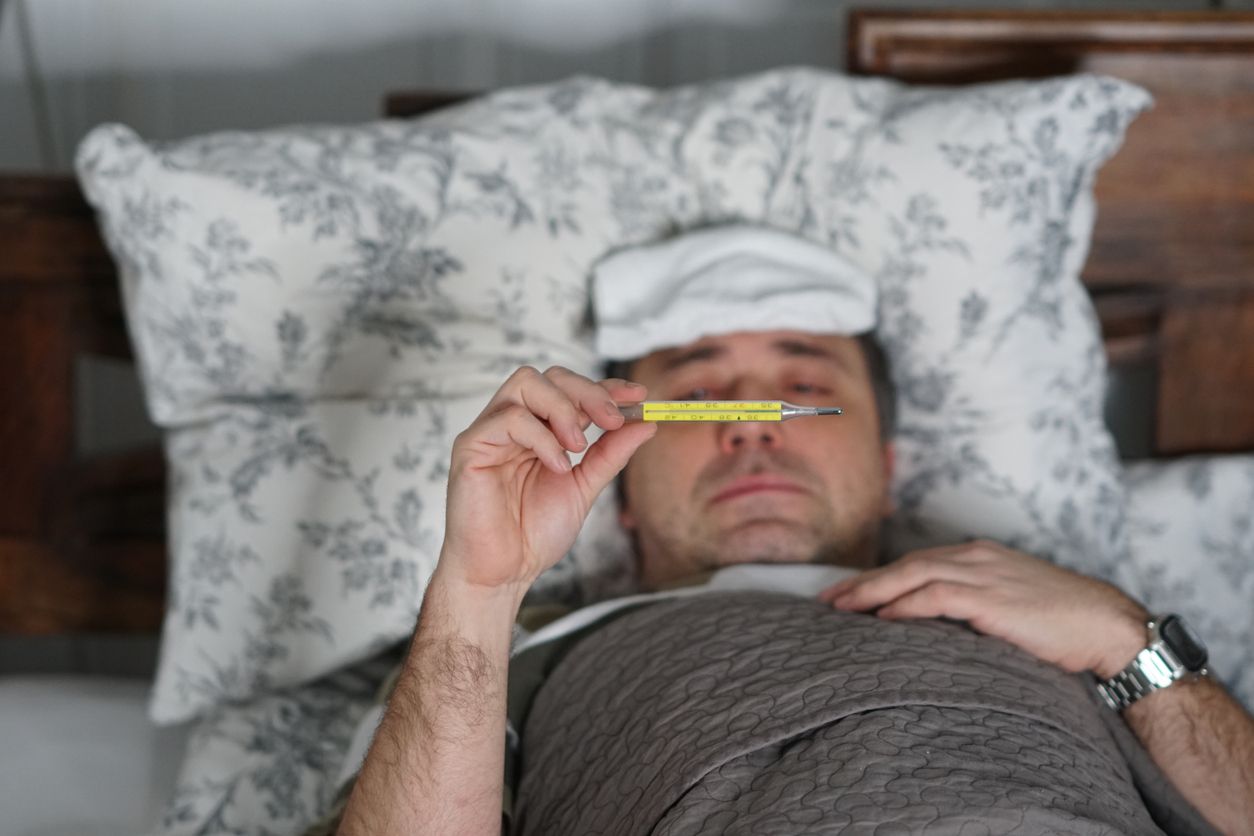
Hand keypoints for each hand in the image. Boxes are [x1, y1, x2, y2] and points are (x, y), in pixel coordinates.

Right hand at [439, 366, 656, 593]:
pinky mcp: (471, 445)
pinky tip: (557, 466)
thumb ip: (610, 454)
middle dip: (588, 392)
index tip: (639, 396)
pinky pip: (508, 418)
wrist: (503, 572)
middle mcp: (514, 424)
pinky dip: (541, 437)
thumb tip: (646, 423)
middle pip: (549, 376)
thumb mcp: (584, 487)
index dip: (605, 387)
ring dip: (563, 409)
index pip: (571, 389)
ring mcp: (491, 431)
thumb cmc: (533, 534)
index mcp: (540, 430)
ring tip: (579, 446)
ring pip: (526, 384)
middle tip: (612, 421)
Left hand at [818, 540, 1149, 677]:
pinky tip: (883, 617)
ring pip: (913, 576)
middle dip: (864, 582)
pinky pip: (936, 597)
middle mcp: (976, 557)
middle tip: (828, 601)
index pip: (917, 563)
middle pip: (906, 565)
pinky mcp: (991, 598)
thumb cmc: (1063, 622)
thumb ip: (974, 606)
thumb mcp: (1011, 604)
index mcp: (980, 556)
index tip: (849, 592)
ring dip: (873, 592)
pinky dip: (905, 605)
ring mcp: (983, 574)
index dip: (880, 577)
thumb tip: (938, 626)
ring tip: (842, 610)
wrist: (1108, 626)